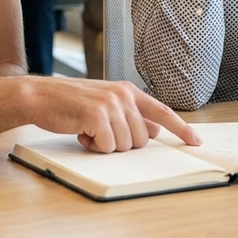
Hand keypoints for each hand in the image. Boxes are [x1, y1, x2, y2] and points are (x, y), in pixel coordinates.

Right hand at [26, 77, 201, 152]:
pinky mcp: (96, 115)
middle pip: (141, 139)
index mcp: (128, 91)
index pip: (163, 111)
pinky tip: (81, 132)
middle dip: (121, 143)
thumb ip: (131, 115)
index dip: (181, 128)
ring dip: (105, 145)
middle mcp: (123, 95)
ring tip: (88, 129)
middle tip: (98, 131)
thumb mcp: (106, 105)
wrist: (41, 96)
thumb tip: (155, 130)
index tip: (196, 141)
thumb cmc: (71, 103)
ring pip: (125, 146)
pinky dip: (93, 146)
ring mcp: (110, 104)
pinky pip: (107, 146)